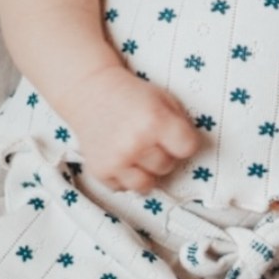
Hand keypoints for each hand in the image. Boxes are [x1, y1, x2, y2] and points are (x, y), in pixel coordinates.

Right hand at [55, 65, 200, 192]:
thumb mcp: (163, 98)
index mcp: (156, 121)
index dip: (183, 142)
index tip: (173, 135)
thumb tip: (190, 152)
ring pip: (147, 184)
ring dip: (145, 171)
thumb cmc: (130, 95)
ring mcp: (117, 160)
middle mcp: (136, 143)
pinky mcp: (101, 171)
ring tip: (137, 152)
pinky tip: (120, 156)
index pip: (187, 149)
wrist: (89, 91)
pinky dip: (124, 176)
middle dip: (162, 154)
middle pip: (167, 167)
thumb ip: (180, 124)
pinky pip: (123, 187)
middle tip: (149, 138)